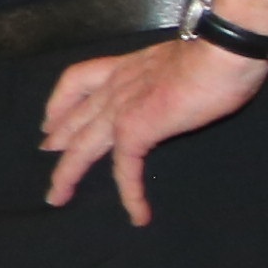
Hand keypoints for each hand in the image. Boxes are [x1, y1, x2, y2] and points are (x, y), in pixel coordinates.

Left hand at [42, 31, 267, 225]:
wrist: (222, 52)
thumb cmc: (213, 55)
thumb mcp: (178, 64)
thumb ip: (166, 80)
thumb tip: (176, 90)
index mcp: (124, 68)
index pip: (78, 80)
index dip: (60, 102)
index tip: (50, 120)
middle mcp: (115, 86)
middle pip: (74, 118)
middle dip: (58, 139)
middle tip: (45, 156)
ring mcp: (121, 108)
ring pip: (82, 147)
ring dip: (68, 174)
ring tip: (57, 198)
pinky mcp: (137, 129)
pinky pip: (126, 168)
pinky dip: (131, 194)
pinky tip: (137, 215)